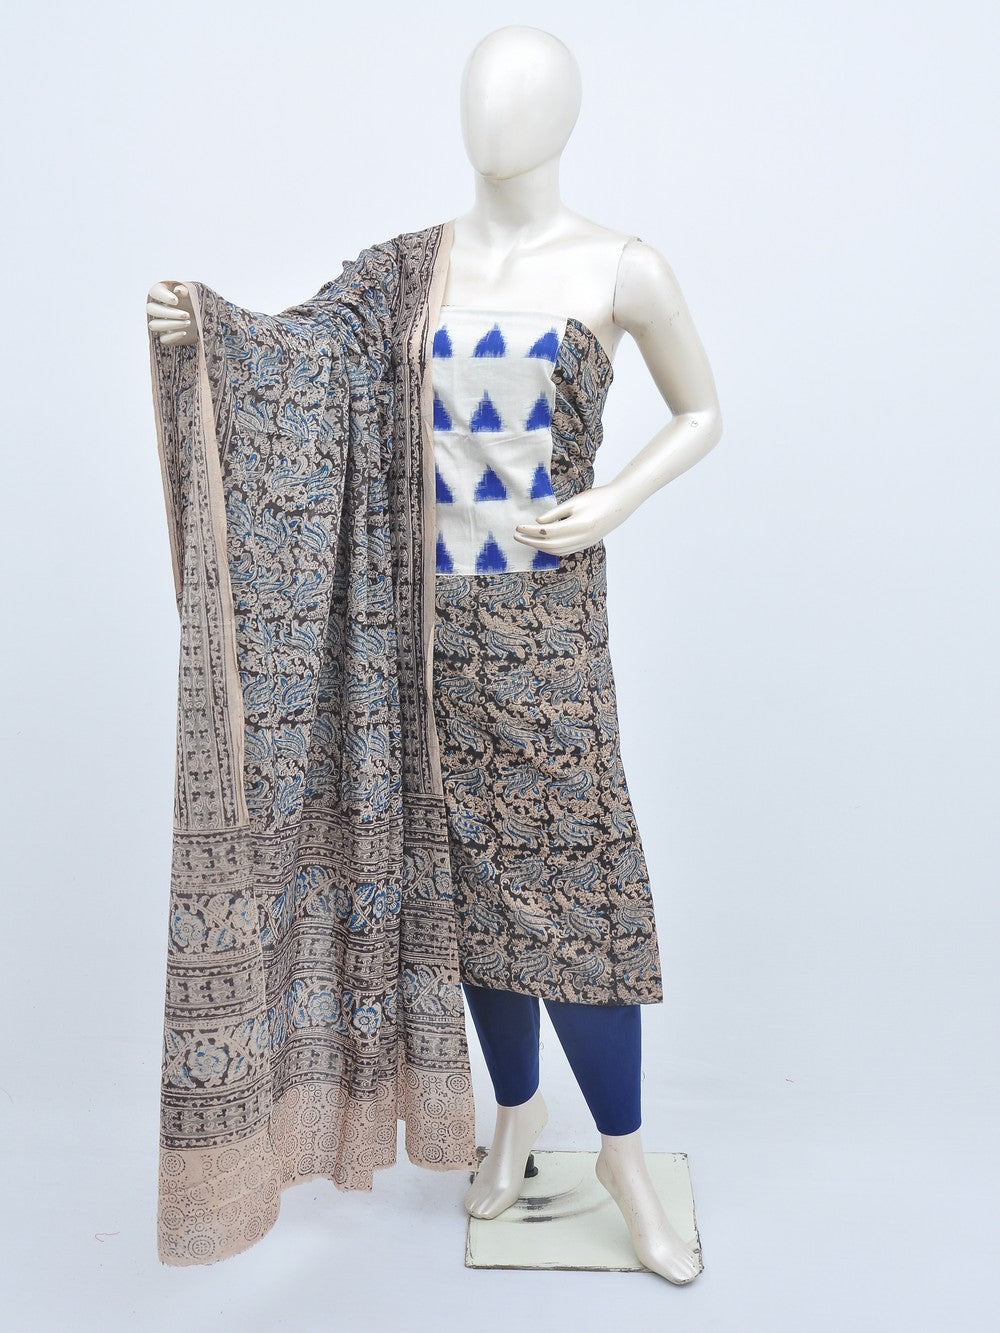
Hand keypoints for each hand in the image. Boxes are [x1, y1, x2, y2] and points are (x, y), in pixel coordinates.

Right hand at [146, 281, 197, 345]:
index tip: (176, 301)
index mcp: (161, 293)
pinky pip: (162, 339)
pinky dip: (173, 336)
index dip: (162, 296)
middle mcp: (156, 307)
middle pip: (151, 310)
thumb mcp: (192, 294)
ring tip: (188, 323)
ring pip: (154, 325)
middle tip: (187, 315)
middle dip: (169, 313)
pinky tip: (184, 333)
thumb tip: (177, 289)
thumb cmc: (195, 302)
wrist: (202, 318)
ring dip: (171, 324)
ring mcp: (159, 322)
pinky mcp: (164, 336)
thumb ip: (185, 290)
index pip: (154, 292)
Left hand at [512, 482, 634, 556]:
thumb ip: (556, 513)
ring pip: (557, 551)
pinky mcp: (586, 544)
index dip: (531, 532)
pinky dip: (551, 549)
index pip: (547, 533)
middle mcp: (581, 538)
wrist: (621, 503)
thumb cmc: (597, 497)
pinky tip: (542, 543)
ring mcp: (584, 543)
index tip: (518, 528)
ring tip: (527, 539)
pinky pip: (565, 551)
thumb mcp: (574, 501)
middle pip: (550, 545)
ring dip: (540, 547)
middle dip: (531, 542)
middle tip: (517, 536)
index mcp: (578, 525)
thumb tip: (538, 523)